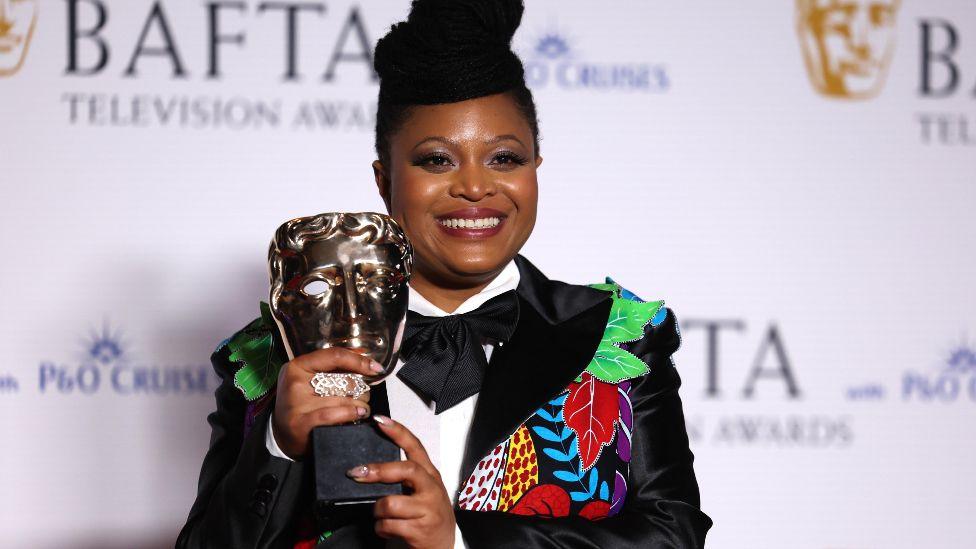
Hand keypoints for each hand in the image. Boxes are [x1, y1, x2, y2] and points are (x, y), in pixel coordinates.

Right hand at [272, 348, 383, 458]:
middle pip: (344, 381)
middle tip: (362, 397)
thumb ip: (334, 367)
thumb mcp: (310, 379)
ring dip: (360, 405)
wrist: (282, 435)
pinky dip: (351, 414)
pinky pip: (335, 414)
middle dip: (361, 390)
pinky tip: (357, 414)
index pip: (335, 356)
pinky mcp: (301, 423)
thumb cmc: (302, 404)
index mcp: (298, 366)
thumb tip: (364, 354)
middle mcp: (295, 383)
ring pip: (344, 400)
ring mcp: (296, 404)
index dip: (359, 361)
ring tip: (361, 409)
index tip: (376, 368)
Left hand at [347, 416, 455, 548]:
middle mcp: (432, 489)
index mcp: (430, 475)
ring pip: (390, 503)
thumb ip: (406, 477)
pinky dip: (381, 528)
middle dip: (379, 470)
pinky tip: (386, 529)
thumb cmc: (429, 516)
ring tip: (380, 515)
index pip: (415, 447)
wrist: (443, 547)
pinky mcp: (420, 530)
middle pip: (406, 470)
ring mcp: (428, 510)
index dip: (397, 432)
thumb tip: (372, 466)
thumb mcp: (423, 491)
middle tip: (358, 473)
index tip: (379, 420)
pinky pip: (388, 525)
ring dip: (377, 510)